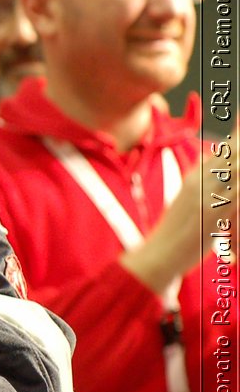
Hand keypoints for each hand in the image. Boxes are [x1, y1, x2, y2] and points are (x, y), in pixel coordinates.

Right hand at [123, 134, 236, 292]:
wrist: (160, 253)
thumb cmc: (172, 233)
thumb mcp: (183, 201)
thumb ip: (199, 185)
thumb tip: (210, 171)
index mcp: (193, 179)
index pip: (220, 151)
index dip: (235, 137)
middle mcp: (200, 182)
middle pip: (230, 154)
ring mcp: (208, 196)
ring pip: (235, 168)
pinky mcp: (216, 212)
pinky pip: (237, 191)